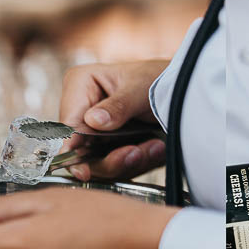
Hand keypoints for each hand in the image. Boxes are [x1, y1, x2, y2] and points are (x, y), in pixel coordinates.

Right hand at [59, 58, 171, 180]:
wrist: (180, 92)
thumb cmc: (158, 79)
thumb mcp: (140, 88)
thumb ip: (118, 106)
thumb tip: (93, 121)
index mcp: (79, 86)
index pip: (67, 126)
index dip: (72, 150)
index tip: (82, 169)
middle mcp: (82, 112)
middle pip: (82, 151)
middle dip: (112, 158)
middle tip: (137, 153)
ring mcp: (96, 133)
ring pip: (100, 163)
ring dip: (130, 160)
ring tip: (154, 147)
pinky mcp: (111, 148)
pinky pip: (119, 167)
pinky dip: (139, 162)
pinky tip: (155, 148)